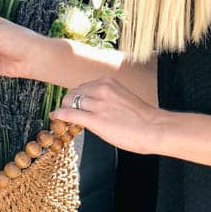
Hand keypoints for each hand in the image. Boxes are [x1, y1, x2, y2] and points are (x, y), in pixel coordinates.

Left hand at [52, 78, 168, 154]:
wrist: (155, 129)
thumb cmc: (143, 118)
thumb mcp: (122, 98)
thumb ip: (107, 98)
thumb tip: (93, 105)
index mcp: (108, 83)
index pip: (83, 86)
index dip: (76, 97)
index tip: (74, 104)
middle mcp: (101, 89)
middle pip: (73, 93)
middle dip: (68, 102)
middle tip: (67, 112)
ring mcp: (97, 104)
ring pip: (69, 102)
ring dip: (64, 109)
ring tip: (62, 118)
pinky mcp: (95, 120)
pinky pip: (70, 114)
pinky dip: (59, 115)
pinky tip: (55, 117)